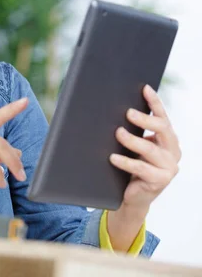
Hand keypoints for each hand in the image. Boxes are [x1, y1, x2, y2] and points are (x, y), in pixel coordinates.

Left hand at [110, 84, 180, 210]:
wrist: (132, 196)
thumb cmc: (131, 166)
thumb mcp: (133, 146)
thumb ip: (131, 131)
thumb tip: (113, 110)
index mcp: (168, 139)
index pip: (162, 117)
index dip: (154, 102)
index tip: (144, 88)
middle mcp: (173, 150)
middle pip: (163, 129)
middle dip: (145, 119)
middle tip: (127, 112)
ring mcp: (169, 166)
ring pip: (150, 149)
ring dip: (132, 140)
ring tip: (117, 133)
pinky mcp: (161, 180)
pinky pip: (142, 168)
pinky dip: (126, 161)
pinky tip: (112, 157)